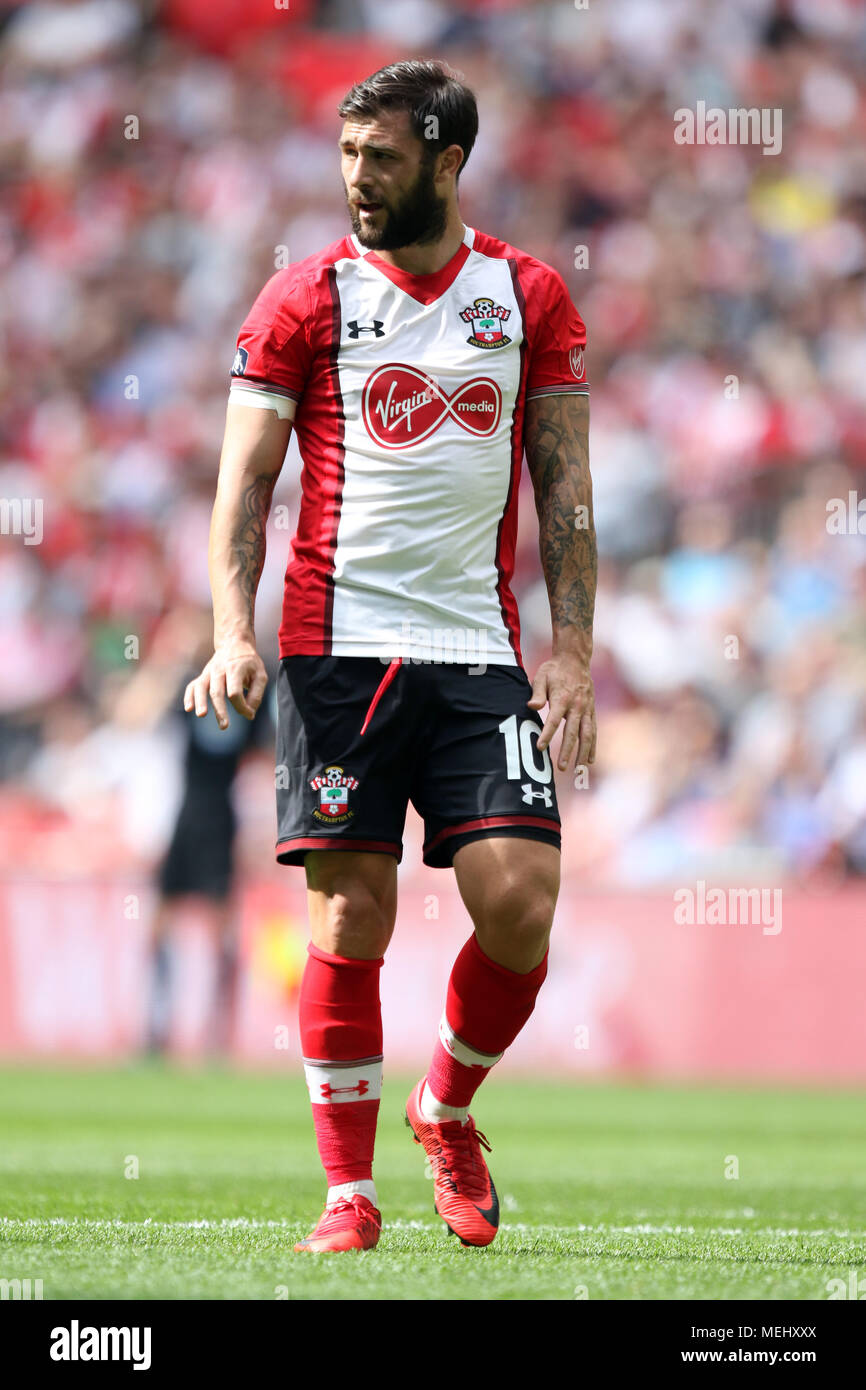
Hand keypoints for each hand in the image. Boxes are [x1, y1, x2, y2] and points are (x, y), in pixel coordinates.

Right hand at [183, 638, 267, 729]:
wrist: (234, 643)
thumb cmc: (249, 663)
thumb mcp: (260, 675)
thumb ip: (256, 694)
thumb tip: (249, 713)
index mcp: (235, 668)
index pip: (235, 692)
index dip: (241, 706)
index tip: (249, 714)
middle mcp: (219, 669)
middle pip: (217, 691)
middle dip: (220, 710)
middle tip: (224, 726)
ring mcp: (209, 672)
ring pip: (201, 687)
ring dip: (200, 701)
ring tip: (201, 714)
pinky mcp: (203, 676)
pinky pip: (193, 686)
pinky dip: (189, 696)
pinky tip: (188, 708)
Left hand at [527, 653, 596, 772]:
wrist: (575, 659)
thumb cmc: (554, 669)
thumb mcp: (541, 676)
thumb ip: (537, 693)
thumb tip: (531, 706)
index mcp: (562, 698)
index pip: (554, 720)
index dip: (547, 734)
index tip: (540, 748)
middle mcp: (577, 705)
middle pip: (572, 732)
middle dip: (567, 751)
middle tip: (562, 767)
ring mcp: (586, 709)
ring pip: (587, 734)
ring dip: (583, 753)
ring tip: (578, 770)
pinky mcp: (591, 711)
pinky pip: (593, 731)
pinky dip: (592, 746)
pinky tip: (589, 760)